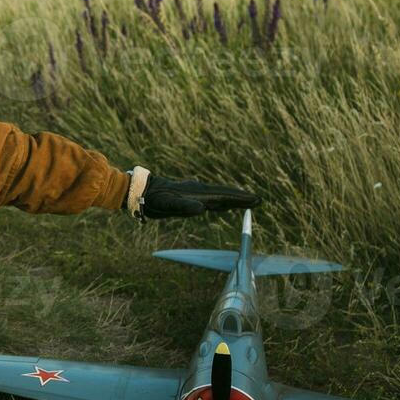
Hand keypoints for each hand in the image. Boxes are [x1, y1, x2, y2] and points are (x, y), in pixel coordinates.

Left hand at [132, 171, 258, 220]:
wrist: (141, 191)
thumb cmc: (153, 200)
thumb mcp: (167, 205)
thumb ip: (183, 207)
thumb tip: (202, 208)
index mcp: (196, 192)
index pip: (223, 195)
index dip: (239, 198)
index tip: (254, 199)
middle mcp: (198, 190)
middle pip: (224, 194)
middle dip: (241, 197)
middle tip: (258, 200)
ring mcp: (194, 192)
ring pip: (218, 196)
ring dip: (233, 199)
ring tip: (247, 201)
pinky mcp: (189, 195)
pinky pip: (210, 198)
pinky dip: (221, 201)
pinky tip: (223, 204)